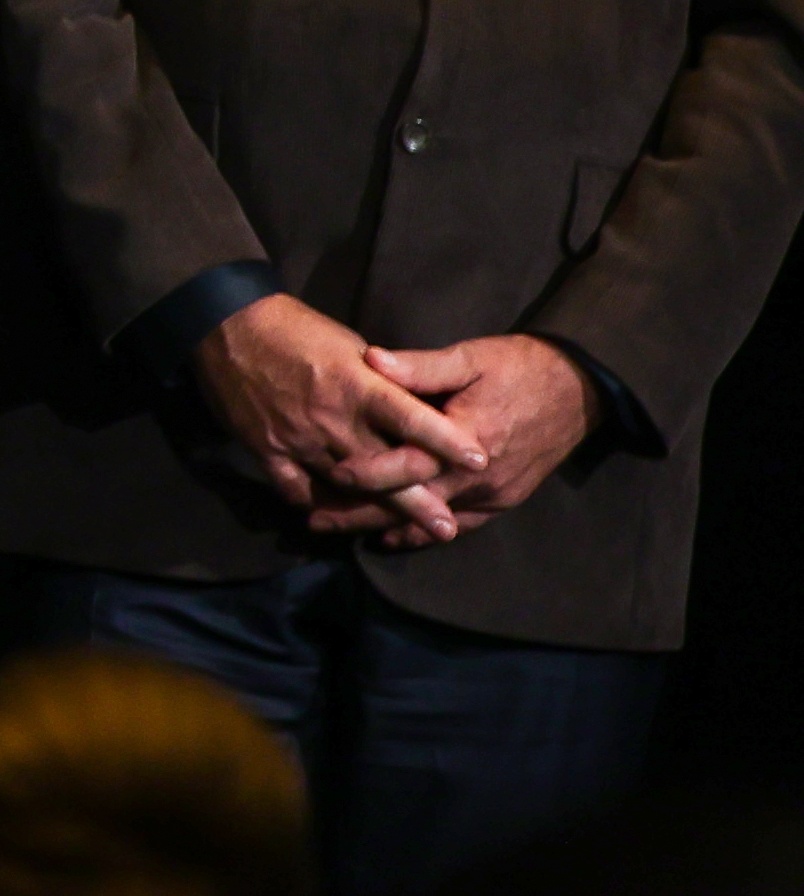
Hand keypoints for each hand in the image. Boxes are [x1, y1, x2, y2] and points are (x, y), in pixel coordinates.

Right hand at [192, 290, 479, 538]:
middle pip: (383, 468)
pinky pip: (296, 488)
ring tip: (397, 532)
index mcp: (357, 385)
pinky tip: (330, 515)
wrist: (226, 324)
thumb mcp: (346, 342)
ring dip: (371, 511)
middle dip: (418, 501)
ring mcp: (298, 439)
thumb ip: (378, 380)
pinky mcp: (266, 449)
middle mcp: (332, 418)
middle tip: (447, 528)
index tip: (479, 461)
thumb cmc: (294, 327)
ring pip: (343, 486)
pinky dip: (315, 503)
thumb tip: (407, 403)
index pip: (411, 417)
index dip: (445, 440)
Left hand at [310, 334, 598, 547]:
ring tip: (341, 530)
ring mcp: (494, 493)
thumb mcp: (470, 357)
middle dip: (363, 512)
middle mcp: (479, 475)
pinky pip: (461, 525)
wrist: (579, 389)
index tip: (329, 473)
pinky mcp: (504, 500)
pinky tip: (394, 538)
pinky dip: (426, 534)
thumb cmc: (519, 367)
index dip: (369, 471)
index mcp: (466, 437)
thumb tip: (371, 360)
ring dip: (387, 526)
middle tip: (316, 520)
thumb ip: (421, 366)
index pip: (409, 463)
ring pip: (433, 520)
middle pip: (413, 502)